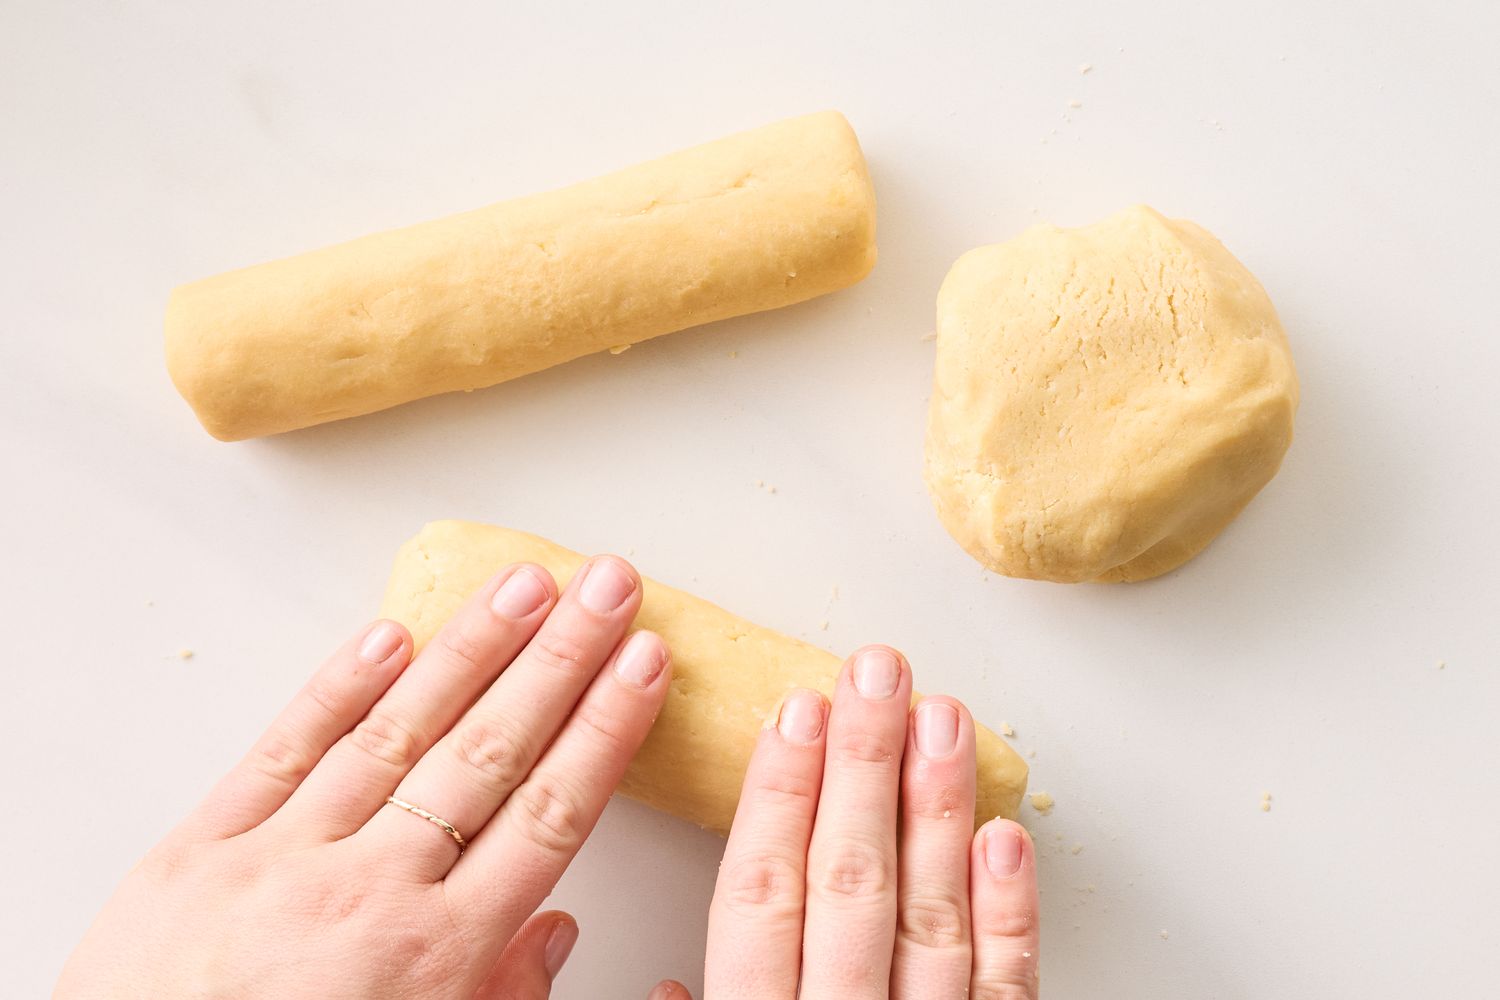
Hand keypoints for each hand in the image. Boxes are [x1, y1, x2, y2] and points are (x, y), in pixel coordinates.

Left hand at [58, 557, 671, 998]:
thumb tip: (559, 930)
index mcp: (438, 955)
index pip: (549, 814)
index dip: (604, 729)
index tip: (642, 663)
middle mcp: (371, 890)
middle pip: (489, 753)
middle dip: (561, 659)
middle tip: (608, 587)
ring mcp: (284, 857)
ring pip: (398, 731)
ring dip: (471, 649)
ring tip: (525, 584)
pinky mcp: (201, 846)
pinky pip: (282, 750)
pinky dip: (336, 687)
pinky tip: (389, 634)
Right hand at [652, 646, 1040, 999]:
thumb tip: (670, 988)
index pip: (760, 894)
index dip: (777, 797)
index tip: (794, 715)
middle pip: (848, 881)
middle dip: (862, 765)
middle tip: (875, 677)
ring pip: (929, 917)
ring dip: (935, 809)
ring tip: (942, 718)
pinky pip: (1003, 987)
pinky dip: (1008, 912)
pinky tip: (1003, 836)